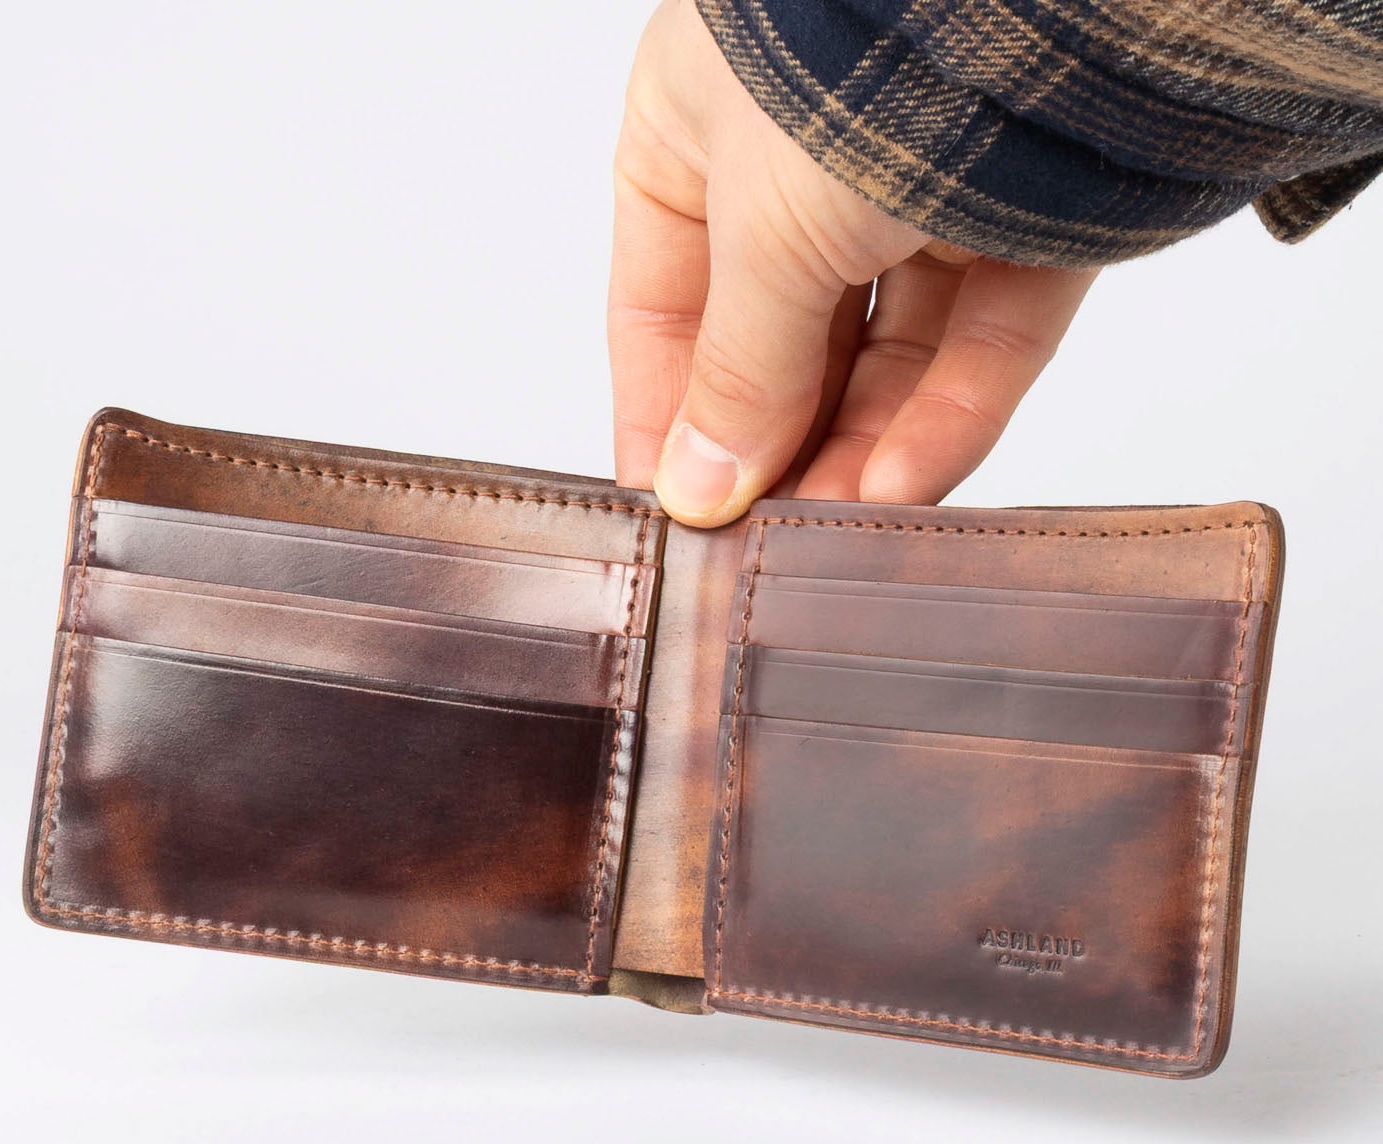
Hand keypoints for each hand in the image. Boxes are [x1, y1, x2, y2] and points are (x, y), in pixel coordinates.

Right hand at [609, 0, 1097, 527]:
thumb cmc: (858, 48)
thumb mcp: (761, 228)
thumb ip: (734, 368)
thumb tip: (696, 486)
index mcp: (698, 132)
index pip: (661, 304)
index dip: (665, 416)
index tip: (671, 516)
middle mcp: (804, 161)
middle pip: (781, 344)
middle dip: (777, 449)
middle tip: (760, 545)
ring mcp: (921, 184)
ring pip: (885, 352)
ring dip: (861, 448)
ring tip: (833, 534)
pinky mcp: (1032, 212)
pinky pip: (981, 334)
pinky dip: (948, 411)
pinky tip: (906, 484)